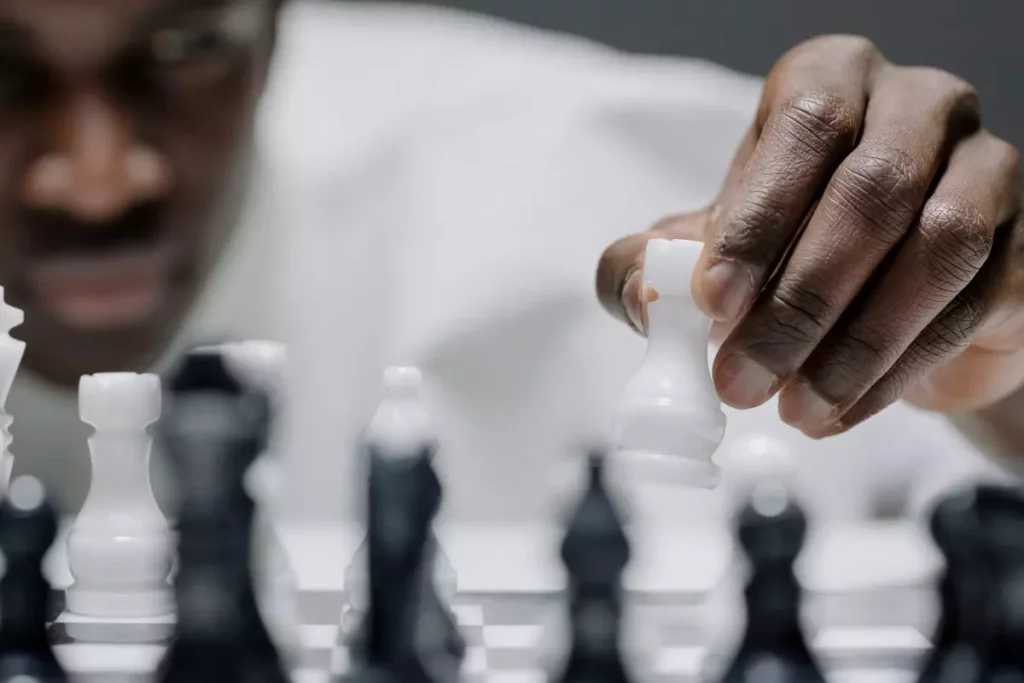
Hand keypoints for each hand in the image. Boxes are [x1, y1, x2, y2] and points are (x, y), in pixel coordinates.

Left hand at [597, 35, 1023, 437]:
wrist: (886, 305)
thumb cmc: (787, 256)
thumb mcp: (712, 254)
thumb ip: (658, 264)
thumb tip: (644, 293)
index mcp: (832, 83)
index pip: (803, 127)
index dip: (755, 219)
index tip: (711, 304)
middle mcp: (918, 107)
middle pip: (870, 192)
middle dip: (796, 303)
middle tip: (740, 383)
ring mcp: (988, 169)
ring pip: (935, 249)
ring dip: (852, 346)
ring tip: (791, 410)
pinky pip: (971, 306)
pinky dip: (895, 372)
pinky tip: (839, 412)